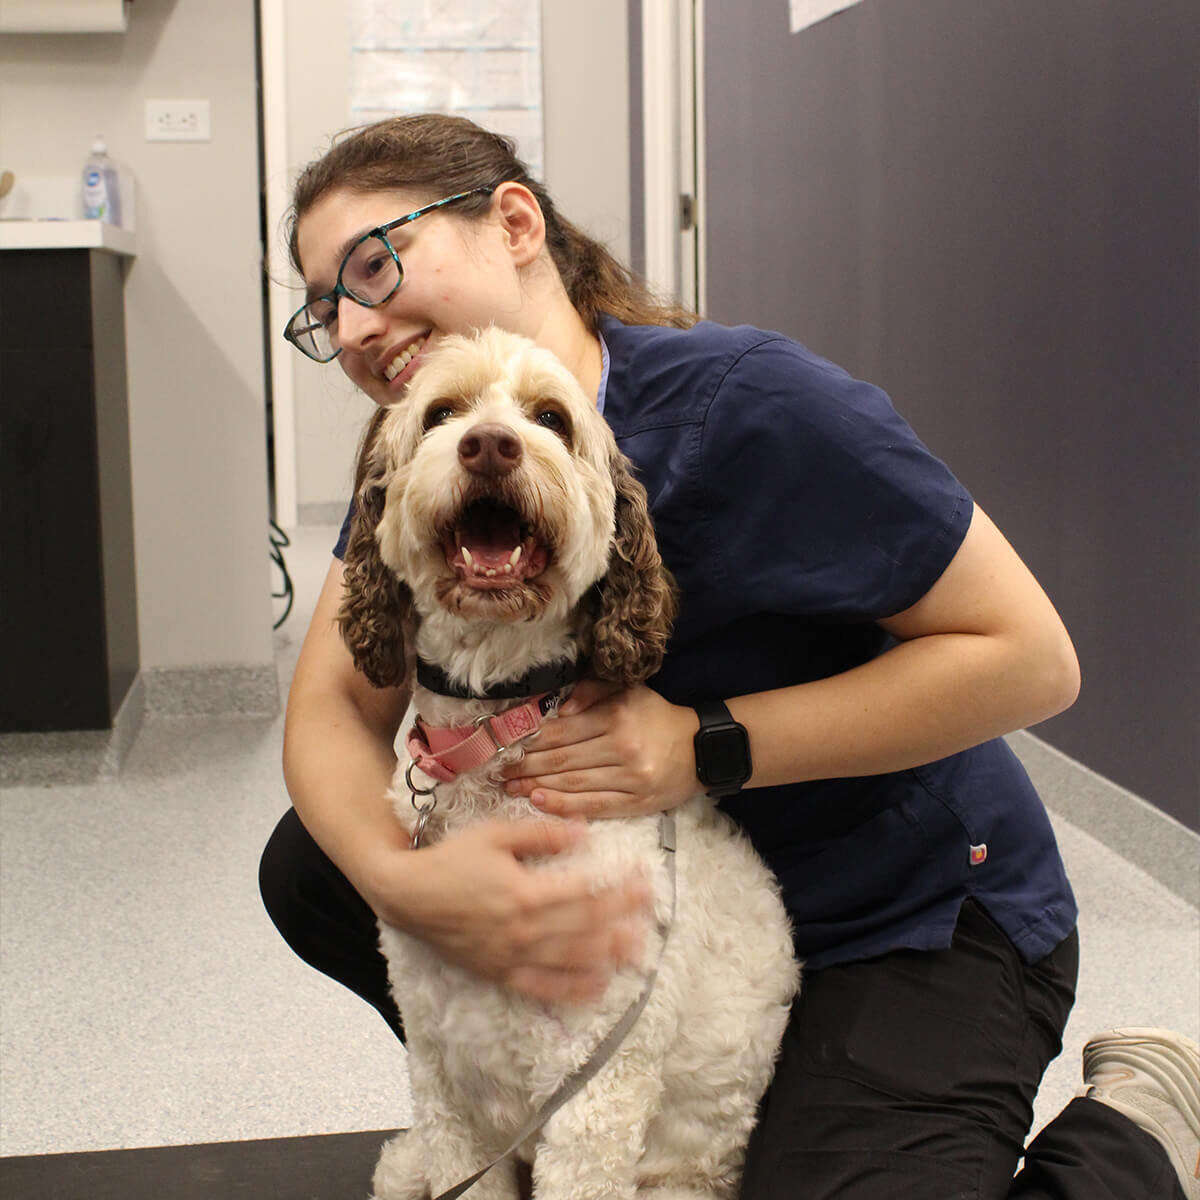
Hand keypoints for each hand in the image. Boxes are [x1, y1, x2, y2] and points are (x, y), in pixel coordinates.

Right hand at [373, 817, 652, 1005]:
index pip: (586, 892)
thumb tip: (583, 834)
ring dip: (609, 955)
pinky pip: (542, 987)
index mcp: (526, 891)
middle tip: (652, 911)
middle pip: (586, 927)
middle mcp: (524, 929)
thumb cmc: (452, 860)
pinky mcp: (500, 973)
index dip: (619, 887)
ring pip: (572, 959)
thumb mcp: (496, 834)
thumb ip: (541, 834)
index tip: (644, 880)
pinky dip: (572, 990)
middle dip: (624, 918)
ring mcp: (513, 956)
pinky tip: (598, 987)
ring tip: (639, 950)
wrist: (407, 895)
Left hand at [501, 680, 700, 818]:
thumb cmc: (658, 717)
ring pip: (572, 783)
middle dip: (525, 765)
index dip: (531, 738)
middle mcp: (623, 748)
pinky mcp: (635, 803)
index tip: (506, 744)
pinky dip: (562, 805)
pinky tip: (538, 801)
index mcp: (618, 717)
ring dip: (535, 786)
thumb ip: (594, 689)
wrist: (702, 750)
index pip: (563, 730)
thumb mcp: (630, 691)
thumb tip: (560, 706)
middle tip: (498, 770)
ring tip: (510, 786)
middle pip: (562, 759)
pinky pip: (592, 805)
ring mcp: (629, 779)